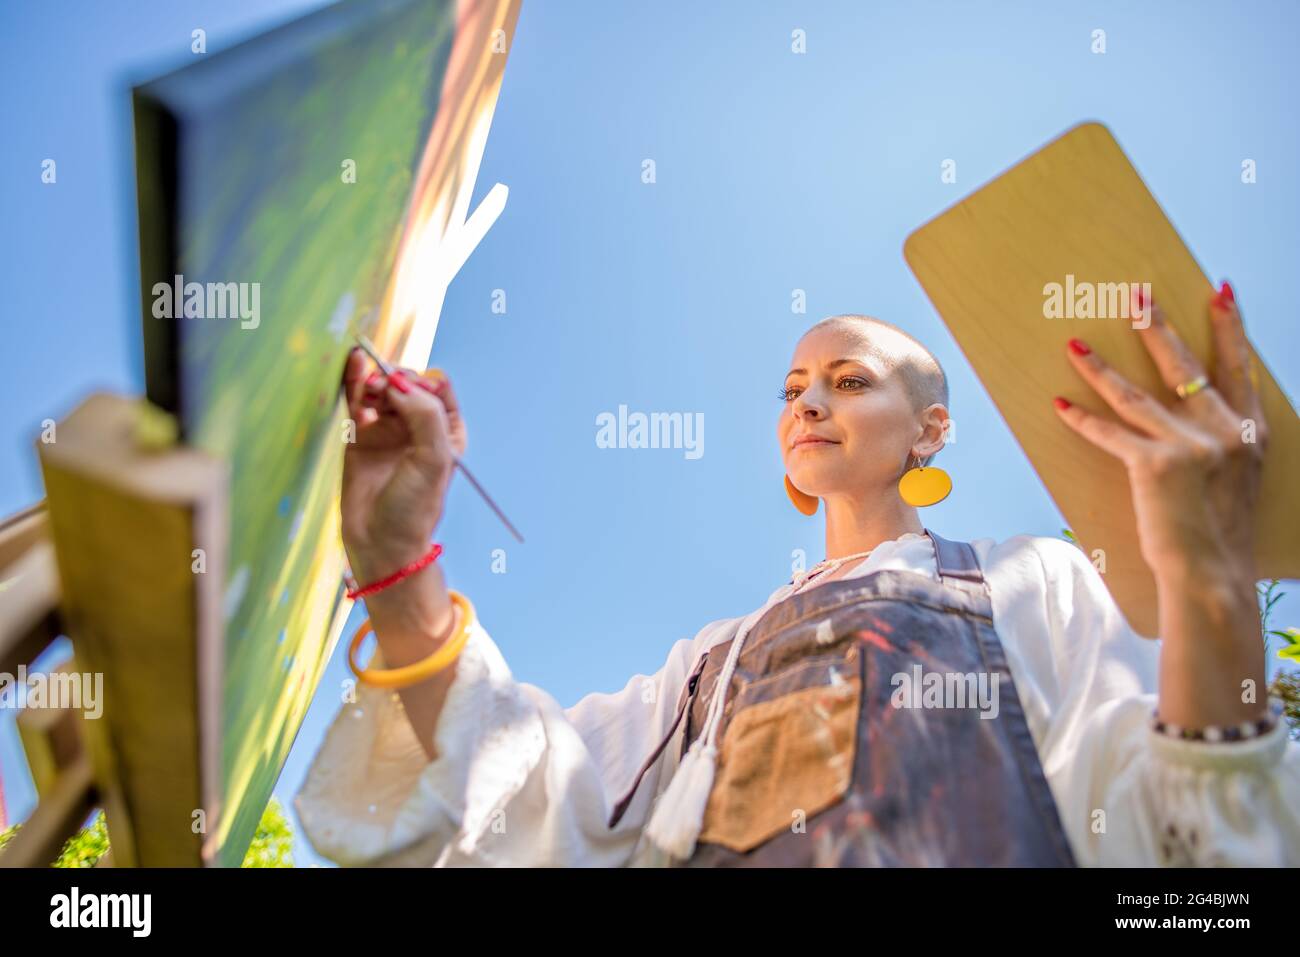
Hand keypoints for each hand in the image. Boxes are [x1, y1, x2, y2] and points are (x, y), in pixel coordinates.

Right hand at [340, 348, 466, 583]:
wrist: (380, 542)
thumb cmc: (415, 506)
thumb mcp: (434, 458)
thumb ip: (424, 415)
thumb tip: (399, 383)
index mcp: (445, 431)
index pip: (437, 389)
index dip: (423, 382)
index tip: (410, 390)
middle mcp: (417, 427)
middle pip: (406, 384)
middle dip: (396, 379)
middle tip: (384, 387)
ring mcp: (387, 430)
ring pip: (381, 389)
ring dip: (375, 381)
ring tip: (369, 390)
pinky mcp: (359, 436)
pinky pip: (357, 401)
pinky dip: (356, 383)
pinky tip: (354, 368)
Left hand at [1052, 283, 1266, 589]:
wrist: (1213, 572)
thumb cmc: (1220, 530)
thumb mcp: (1238, 477)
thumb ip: (1224, 441)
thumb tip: (1195, 412)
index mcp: (1250, 430)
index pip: (1237, 366)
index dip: (1229, 327)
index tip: (1218, 291)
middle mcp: (1225, 430)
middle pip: (1182, 366)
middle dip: (1156, 326)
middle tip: (1136, 293)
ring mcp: (1190, 445)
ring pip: (1133, 394)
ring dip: (1099, 366)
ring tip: (1075, 342)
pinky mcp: (1156, 465)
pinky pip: (1109, 434)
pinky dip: (1082, 419)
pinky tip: (1060, 403)